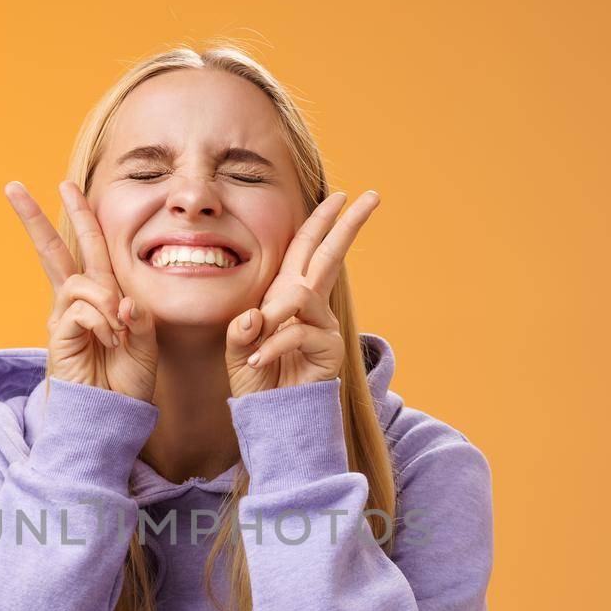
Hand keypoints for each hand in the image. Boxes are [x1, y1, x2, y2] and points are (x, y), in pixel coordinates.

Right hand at [4, 180, 158, 401]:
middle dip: (35, 217)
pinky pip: (81, 309)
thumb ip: (139, 317)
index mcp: (100, 297)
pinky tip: (110, 340)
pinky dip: (101, 321)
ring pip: (80, 281)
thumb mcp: (146, 344)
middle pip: (55, 250)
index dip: (81, 216)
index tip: (66, 186)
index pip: (88, 249)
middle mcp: (76, 303)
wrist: (112, 417)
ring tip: (118, 331)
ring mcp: (64, 319)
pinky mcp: (58, 336)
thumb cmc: (127, 383)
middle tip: (12, 186)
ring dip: (106, 300)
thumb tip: (122, 301)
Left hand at [225, 190, 380, 395]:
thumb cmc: (256, 378)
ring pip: (303, 294)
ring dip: (275, 313)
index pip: (306, 249)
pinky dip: (272, 346)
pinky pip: (297, 332)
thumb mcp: (237, 348)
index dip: (321, 221)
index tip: (339, 196)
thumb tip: (255, 316)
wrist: (270, 414)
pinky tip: (257, 361)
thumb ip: (241, 330)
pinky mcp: (329, 347)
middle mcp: (310, 303)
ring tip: (254, 340)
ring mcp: (323, 324)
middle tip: (373, 196)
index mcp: (288, 293)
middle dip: (349, 224)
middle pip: (331, 254)